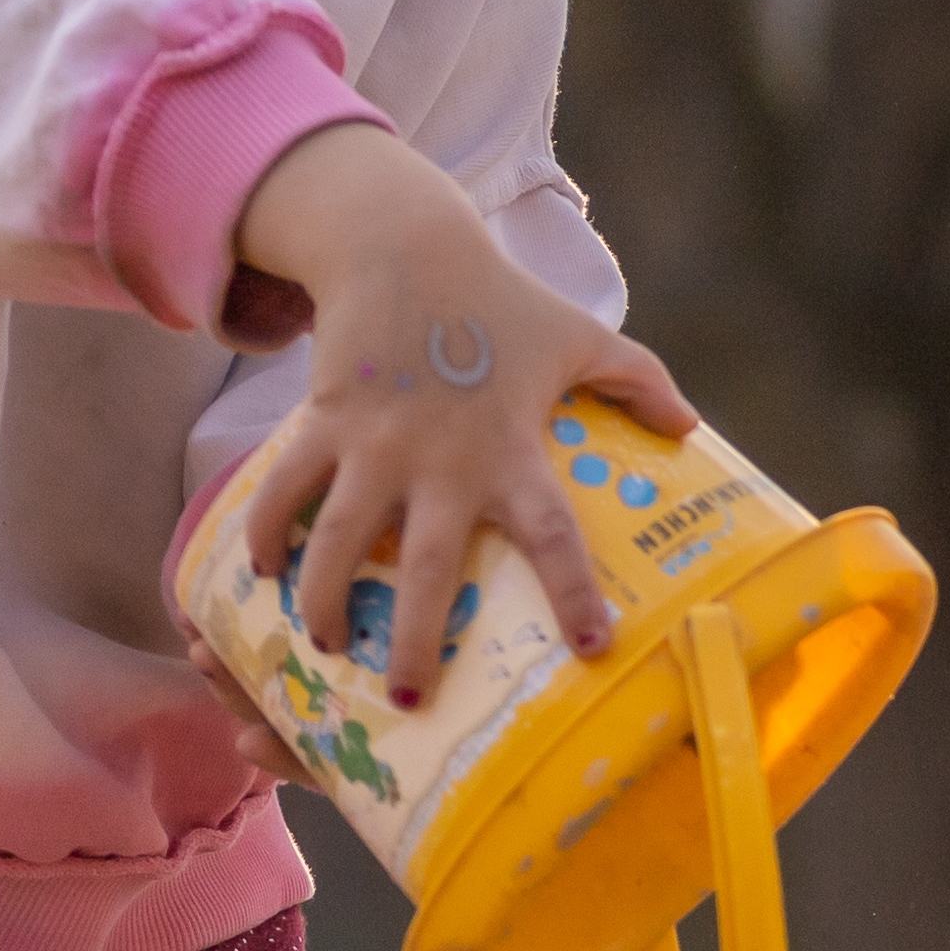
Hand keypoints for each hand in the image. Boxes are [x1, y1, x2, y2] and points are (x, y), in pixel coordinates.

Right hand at [229, 125, 687, 689]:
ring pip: (336, 542)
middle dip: (412, 643)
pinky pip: (284, 491)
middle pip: (423, 571)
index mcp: (510, 451)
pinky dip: (264, 534)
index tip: (592, 648)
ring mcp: (374, 445)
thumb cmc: (500, 302)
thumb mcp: (581, 336)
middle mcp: (440, 461)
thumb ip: (639, 382)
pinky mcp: (324, 424)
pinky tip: (259, 574)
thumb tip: (690, 428)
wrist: (406, 247)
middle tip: (408, 703)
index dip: (573, 592)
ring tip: (324, 648)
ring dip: (324, 603)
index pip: (553, 535)